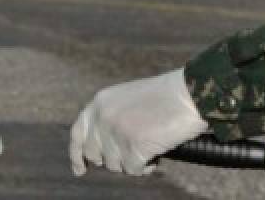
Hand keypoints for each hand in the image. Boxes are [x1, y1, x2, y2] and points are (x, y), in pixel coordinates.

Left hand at [69, 68, 208, 176]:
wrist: (187, 94)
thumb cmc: (163, 98)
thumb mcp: (126, 100)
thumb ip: (109, 118)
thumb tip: (100, 151)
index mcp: (100, 102)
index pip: (78, 133)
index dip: (76, 154)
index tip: (80, 169)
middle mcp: (103, 116)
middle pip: (96, 155)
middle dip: (113, 160)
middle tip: (133, 153)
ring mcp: (117, 132)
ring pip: (115, 165)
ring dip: (133, 161)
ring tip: (150, 145)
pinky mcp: (133, 146)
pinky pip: (134, 170)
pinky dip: (147, 166)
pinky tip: (157, 153)